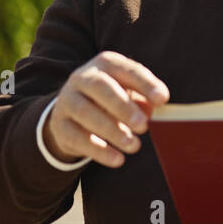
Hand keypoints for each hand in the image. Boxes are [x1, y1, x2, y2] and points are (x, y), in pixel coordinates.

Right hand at [42, 51, 169, 167]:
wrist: (72, 114)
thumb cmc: (112, 99)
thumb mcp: (129, 93)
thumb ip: (144, 98)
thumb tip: (156, 107)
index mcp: (106, 64)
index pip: (126, 69)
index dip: (145, 83)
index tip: (163, 100)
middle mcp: (83, 78)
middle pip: (101, 87)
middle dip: (123, 107)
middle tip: (143, 125)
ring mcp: (67, 100)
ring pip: (86, 112)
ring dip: (112, 130)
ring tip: (134, 146)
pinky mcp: (60, 126)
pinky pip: (77, 137)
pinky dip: (99, 150)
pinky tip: (117, 159)